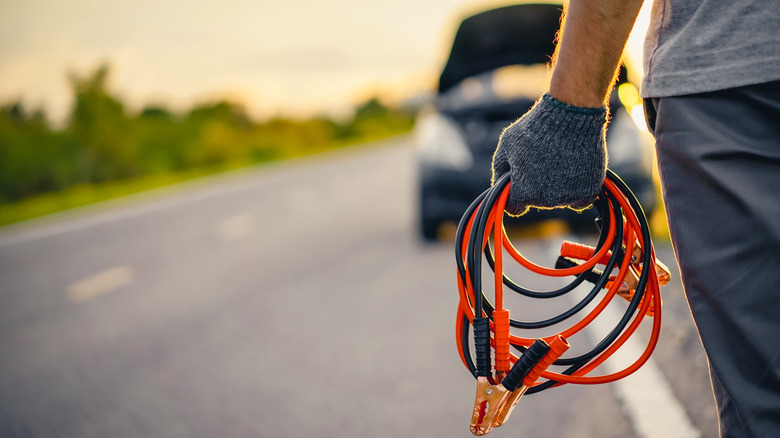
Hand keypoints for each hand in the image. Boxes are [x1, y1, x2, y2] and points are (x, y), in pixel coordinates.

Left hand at [491, 93, 607, 215]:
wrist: (571, 116)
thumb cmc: (536, 128)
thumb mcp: (507, 144)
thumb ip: (500, 169)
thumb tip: (500, 185)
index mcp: (522, 193)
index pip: (514, 207)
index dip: (514, 195)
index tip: (519, 181)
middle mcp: (545, 201)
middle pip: (537, 201)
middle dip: (536, 185)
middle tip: (542, 161)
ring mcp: (568, 198)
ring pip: (558, 200)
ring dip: (556, 186)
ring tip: (559, 159)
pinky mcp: (588, 192)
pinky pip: (579, 201)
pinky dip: (577, 190)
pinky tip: (574, 172)